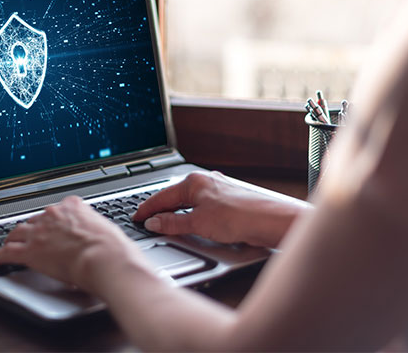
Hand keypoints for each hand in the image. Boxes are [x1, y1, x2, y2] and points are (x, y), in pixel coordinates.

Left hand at [0, 196, 150, 291]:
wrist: (105, 258)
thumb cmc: (112, 248)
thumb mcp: (106, 229)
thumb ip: (94, 229)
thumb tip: (98, 237)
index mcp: (73, 206)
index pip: (57, 210)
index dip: (52, 220)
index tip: (51, 225)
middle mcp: (53, 215)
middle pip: (35, 220)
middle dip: (33, 229)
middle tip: (31, 237)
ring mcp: (39, 232)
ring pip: (18, 232)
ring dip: (12, 238)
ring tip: (9, 243)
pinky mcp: (30, 251)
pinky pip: (9, 251)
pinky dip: (1, 255)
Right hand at [132, 171, 308, 247]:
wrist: (271, 221)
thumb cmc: (239, 216)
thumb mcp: (198, 223)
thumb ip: (172, 223)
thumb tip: (154, 223)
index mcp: (194, 181)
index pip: (162, 196)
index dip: (147, 209)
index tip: (136, 217)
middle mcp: (206, 182)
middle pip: (176, 197)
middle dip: (161, 210)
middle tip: (147, 222)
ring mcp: (219, 191)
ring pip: (190, 203)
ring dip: (178, 214)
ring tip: (166, 226)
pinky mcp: (229, 203)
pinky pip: (202, 209)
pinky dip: (192, 217)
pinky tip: (193, 226)